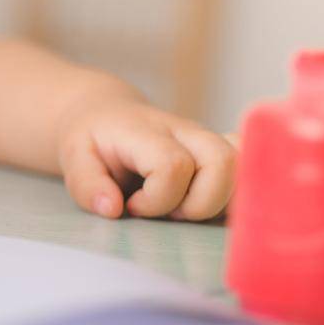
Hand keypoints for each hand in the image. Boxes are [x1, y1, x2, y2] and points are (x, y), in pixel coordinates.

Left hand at [56, 96, 235, 220]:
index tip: (133, 206)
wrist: (106, 113)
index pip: (173, 165)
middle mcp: (186, 131)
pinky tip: (207, 200)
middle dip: (200, 203)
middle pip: (222, 163)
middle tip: (167, 212)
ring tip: (185, 207)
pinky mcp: (220, 150)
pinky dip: (238, 191)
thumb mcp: (74, 158)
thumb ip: (87, 184)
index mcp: (147, 132)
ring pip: (243, 167)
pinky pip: (249, 166)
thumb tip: (113, 209)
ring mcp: (208, 139)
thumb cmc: (92, 139)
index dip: (158, 198)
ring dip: (221, 201)